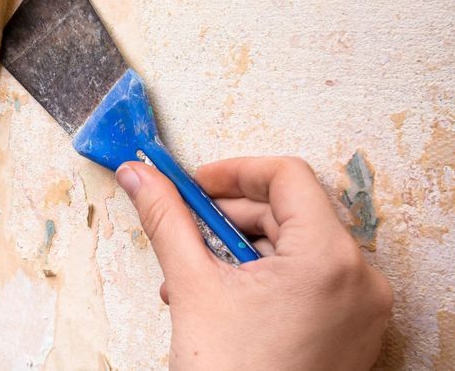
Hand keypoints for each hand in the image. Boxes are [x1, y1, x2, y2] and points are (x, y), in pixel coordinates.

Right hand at [116, 157, 392, 369]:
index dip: (234, 172)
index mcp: (329, 259)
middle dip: (229, 218)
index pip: (287, 176)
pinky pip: (307, 279)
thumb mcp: (192, 286)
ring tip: (195, 275)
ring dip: (239, 249)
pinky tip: (223, 295)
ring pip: (295, 246)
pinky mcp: (350, 329)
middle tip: (186, 229)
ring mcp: (359, 308)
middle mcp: (359, 279)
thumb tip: (141, 176)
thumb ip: (166, 219)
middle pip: (289, 212)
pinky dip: (263, 276)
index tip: (196, 184)